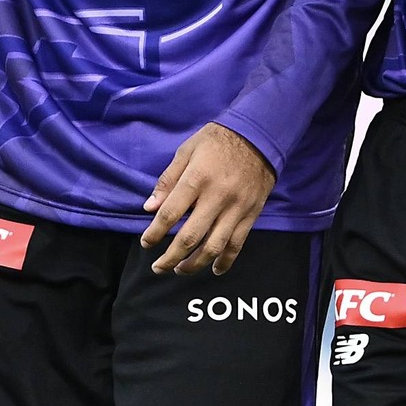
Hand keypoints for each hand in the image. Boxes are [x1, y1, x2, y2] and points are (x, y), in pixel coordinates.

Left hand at [141, 123, 276, 274]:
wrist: (259, 135)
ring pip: (214, 246)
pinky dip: (225, 260)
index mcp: (197, 179)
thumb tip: (149, 208)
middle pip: (190, 237)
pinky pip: (237, 243)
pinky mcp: (251, 214)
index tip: (146, 243)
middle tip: (158, 267)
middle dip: (170, 257)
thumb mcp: (187, 150)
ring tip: (180, 270)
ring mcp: (236, 208)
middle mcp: (217, 197)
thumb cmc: (217, 140)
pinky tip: (214, 269)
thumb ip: (168, 180)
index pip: (171, 214)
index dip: (155, 233)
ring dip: (194, 264)